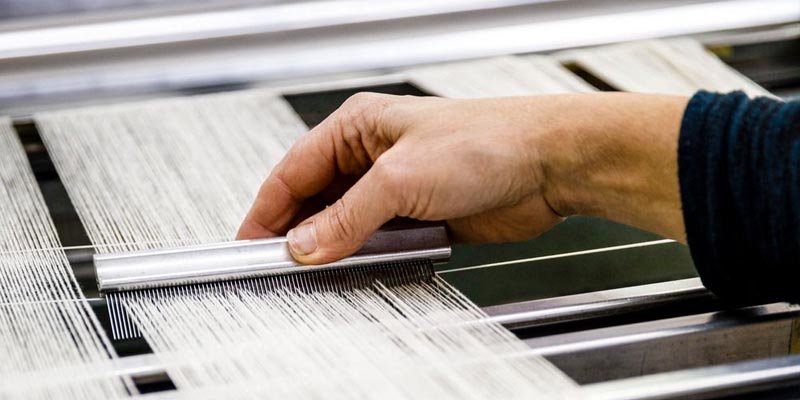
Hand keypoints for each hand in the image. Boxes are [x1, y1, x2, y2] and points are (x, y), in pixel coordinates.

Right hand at [237, 92, 687, 263]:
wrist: (548, 164)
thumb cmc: (485, 142)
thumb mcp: (401, 179)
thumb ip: (347, 217)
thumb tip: (305, 245)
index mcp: (359, 128)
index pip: (295, 170)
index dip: (268, 208)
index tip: (250, 243)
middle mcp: (374, 155)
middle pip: (316, 199)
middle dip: (298, 231)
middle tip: (278, 265)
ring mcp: (397, 187)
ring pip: (346, 222)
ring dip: (333, 246)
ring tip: (315, 272)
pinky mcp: (420, 214)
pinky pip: (378, 239)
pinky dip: (365, 255)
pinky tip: (357, 268)